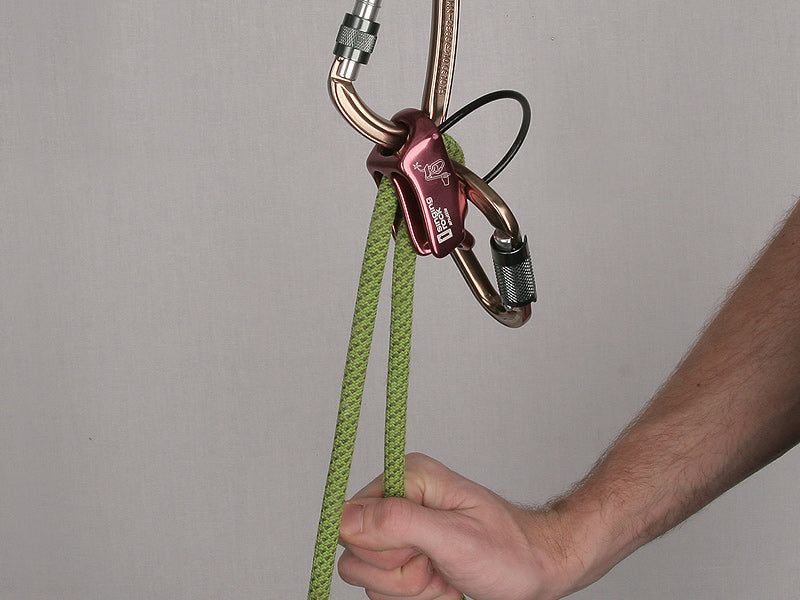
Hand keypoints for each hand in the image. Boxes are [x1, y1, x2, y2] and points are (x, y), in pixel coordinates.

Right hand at [337, 453, 581, 599]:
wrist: (537, 569)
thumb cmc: (510, 551)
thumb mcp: (455, 538)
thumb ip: (398, 524)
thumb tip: (345, 518)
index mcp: (408, 478)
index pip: (350, 518)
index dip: (382, 547)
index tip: (420, 552)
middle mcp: (399, 498)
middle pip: (355, 550)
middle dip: (399, 572)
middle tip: (438, 563)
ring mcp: (401, 528)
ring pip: (367, 574)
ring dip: (408, 588)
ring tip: (444, 573)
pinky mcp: (404, 553)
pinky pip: (383, 587)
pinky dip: (414, 595)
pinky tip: (443, 582)